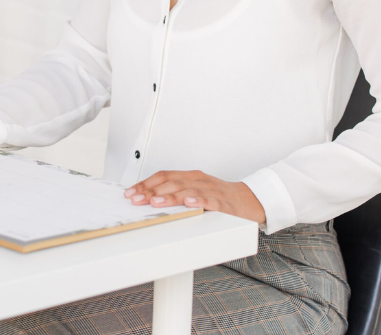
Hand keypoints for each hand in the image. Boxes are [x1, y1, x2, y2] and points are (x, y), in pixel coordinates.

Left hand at [123, 170, 266, 224]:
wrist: (250, 200)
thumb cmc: (219, 196)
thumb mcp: (195, 191)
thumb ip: (175, 193)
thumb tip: (148, 199)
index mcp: (191, 176)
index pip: (164, 176)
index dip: (146, 183)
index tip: (130, 192)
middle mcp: (199, 180)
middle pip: (171, 182)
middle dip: (151, 191)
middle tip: (136, 199)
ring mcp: (211, 190)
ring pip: (187, 190)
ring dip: (169, 196)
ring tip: (155, 202)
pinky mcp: (223, 202)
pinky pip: (210, 200)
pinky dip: (199, 201)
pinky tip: (189, 203)